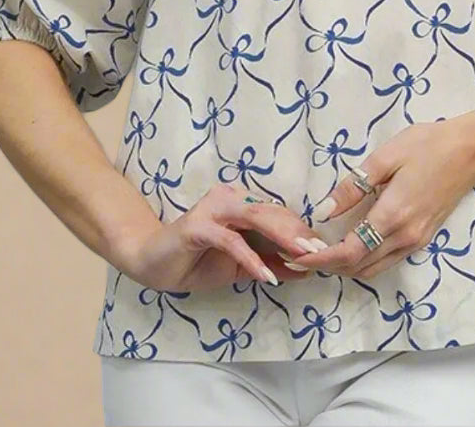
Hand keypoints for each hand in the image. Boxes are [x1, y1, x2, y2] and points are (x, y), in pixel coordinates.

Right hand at [115, 184, 330, 292]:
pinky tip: (267, 276)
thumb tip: (306, 269)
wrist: (151, 263)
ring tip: (303, 256)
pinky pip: (231, 241)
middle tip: (320, 251)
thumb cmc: (196, 261)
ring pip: (255, 218)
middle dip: (298, 232)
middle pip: (272, 212)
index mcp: (240, 204)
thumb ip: (270, 264)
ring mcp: (212, 210)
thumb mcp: (240, 266)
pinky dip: (251, 258)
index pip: (278, 213)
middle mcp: (229, 199)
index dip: (300, 230)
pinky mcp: (197, 226)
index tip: (323, 250)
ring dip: (282, 238)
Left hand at [285, 116, 474, 280]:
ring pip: (373, 268)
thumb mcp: (386, 157)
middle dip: (326, 265)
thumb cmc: (428, 145)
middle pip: (358, 266)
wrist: (472, 151)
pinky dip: (363, 262)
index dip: (320, 258)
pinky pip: (387, 261)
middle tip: (298, 256)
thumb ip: (353, 187)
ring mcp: (416, 241)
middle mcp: (404, 237)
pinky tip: (350, 247)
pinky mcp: (423, 238)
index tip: (296, 256)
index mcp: (392, 216)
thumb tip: (324, 212)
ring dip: (344, 267)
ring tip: (319, 253)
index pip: (349, 251)